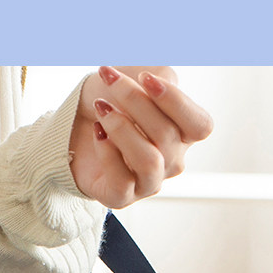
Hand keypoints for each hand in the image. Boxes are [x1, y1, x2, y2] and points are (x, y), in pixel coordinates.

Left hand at [69, 66, 212, 208]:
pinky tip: (97, 132)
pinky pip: (122, 180)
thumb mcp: (138, 76)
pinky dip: (106, 151)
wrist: (73, 123)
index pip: (200, 125)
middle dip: (135, 101)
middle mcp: (171, 161)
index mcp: (184, 134)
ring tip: (101, 107)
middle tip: (110, 81)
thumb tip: (162, 85)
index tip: (145, 77)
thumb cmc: (112, 100)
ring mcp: (148, 182)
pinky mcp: (121, 197)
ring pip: (148, 160)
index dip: (176, 101)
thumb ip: (161, 76)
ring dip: (121, 128)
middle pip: (166, 135)